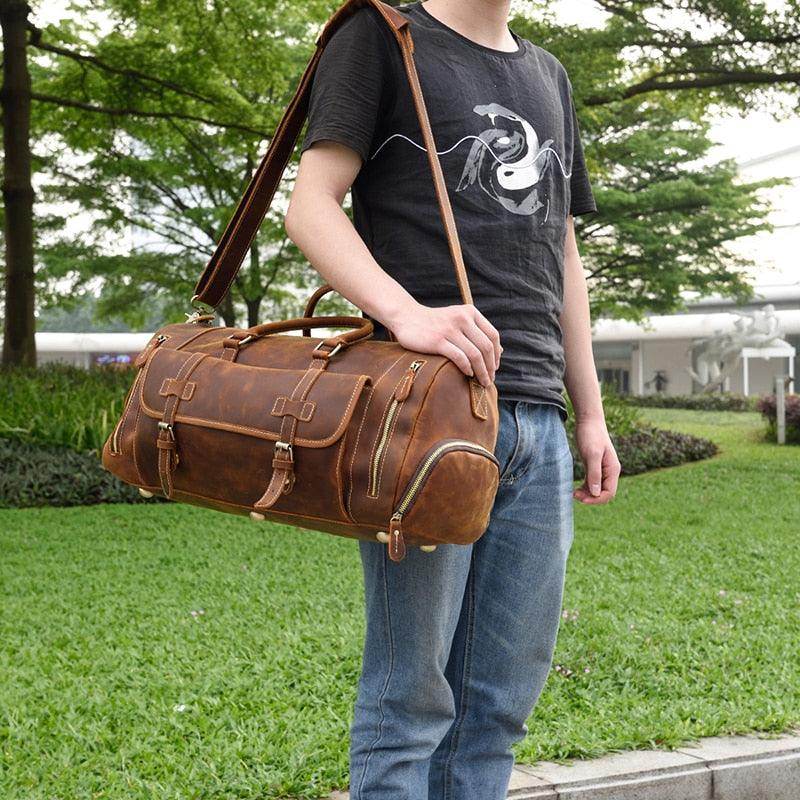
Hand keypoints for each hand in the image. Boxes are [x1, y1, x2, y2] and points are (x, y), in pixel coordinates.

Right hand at [386, 300, 501, 386]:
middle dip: (491, 367)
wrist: (407, 316)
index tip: (495, 368)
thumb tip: (500, 351)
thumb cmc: (435, 322)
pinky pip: (459, 357)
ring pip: (474, 354)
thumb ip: (478, 332)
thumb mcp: (458, 320)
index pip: (493, 335)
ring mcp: (449, 329)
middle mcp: (462, 318)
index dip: (497, 354)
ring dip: (481, 371)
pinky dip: (467, 368)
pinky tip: (468, 374)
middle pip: (486, 347)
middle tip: (490, 379)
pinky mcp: (437, 341)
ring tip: (482, 382)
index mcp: (470, 312)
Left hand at [572, 417, 620, 504]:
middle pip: (603, 493)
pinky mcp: (594, 466)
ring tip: (574, 493)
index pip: (609, 493)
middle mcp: (609, 471)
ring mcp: (602, 469)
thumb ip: (594, 474)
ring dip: (587, 494)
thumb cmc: (590, 435)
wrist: (588, 421)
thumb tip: (596, 493)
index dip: (597, 499)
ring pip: (597, 489)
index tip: (582, 499)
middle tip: (574, 495)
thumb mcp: (592, 454)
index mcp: (613, 470)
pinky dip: (585, 488)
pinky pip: (592, 483)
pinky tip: (576, 488)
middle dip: (591, 498)